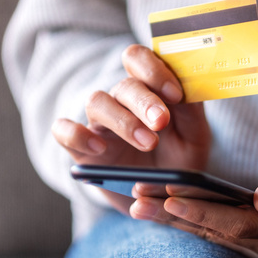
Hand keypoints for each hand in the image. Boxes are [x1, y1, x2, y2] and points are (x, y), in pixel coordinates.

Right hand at [51, 44, 210, 212]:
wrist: (163, 197)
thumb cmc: (180, 160)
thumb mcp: (194, 136)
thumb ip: (192, 111)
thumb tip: (186, 89)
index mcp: (149, 89)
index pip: (139, 59)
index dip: (155, 69)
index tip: (176, 93)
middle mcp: (121, 101)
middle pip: (124, 84)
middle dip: (144, 101)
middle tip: (161, 121)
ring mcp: (99, 123)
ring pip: (96, 102)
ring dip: (123, 121)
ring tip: (148, 143)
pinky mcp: (80, 149)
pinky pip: (63, 130)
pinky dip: (77, 134)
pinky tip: (99, 148)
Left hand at [130, 154, 257, 257]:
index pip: (236, 222)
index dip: (201, 211)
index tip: (166, 197)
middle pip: (216, 233)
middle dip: (174, 218)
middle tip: (135, 203)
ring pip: (215, 237)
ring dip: (178, 222)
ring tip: (140, 207)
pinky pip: (223, 237)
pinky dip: (196, 225)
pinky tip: (170, 215)